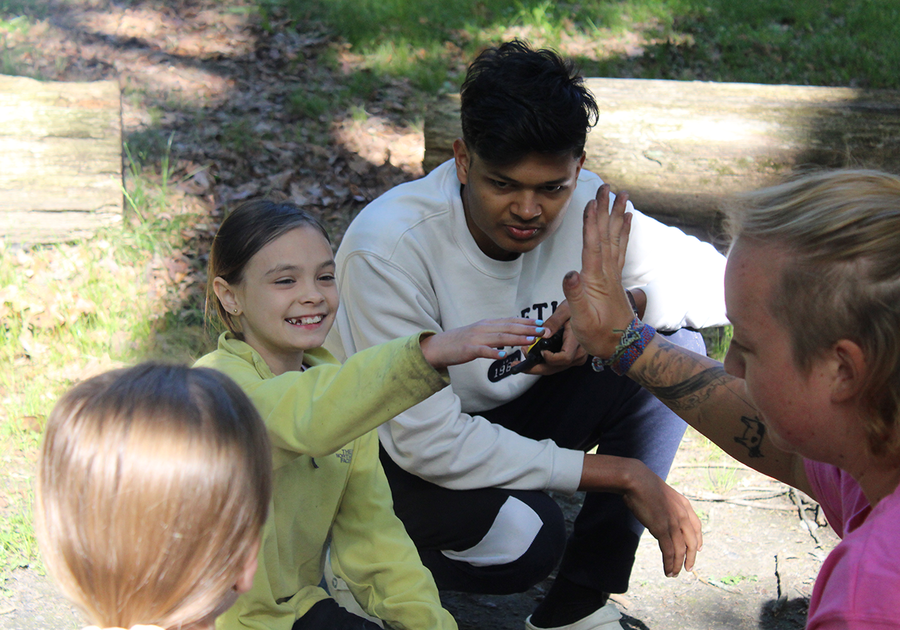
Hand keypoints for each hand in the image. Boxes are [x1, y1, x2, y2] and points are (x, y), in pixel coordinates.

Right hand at [421, 318, 543, 369]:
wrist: (437, 347)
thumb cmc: (459, 342)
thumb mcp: (479, 334)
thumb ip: (494, 333)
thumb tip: (512, 335)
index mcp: (486, 324)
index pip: (510, 321)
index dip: (526, 322)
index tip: (541, 323)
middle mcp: (483, 328)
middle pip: (508, 327)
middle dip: (527, 328)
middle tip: (542, 330)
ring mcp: (476, 338)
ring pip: (500, 337)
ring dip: (517, 338)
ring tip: (530, 340)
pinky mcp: (468, 349)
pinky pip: (483, 351)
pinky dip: (494, 352)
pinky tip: (504, 354)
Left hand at [521, 301, 587, 375]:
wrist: (585, 310)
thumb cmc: (576, 307)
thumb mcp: (564, 310)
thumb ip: (554, 322)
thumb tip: (544, 333)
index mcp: (578, 341)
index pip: (564, 358)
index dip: (550, 357)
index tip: (540, 350)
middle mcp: (579, 352)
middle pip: (557, 367)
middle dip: (537, 366)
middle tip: (522, 358)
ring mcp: (576, 357)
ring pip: (555, 368)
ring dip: (539, 364)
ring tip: (525, 352)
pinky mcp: (572, 357)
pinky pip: (557, 364)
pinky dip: (544, 361)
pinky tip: (533, 354)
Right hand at [562, 184, 635, 358]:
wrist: (623, 347)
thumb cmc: (600, 336)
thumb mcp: (582, 321)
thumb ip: (575, 297)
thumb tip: (570, 274)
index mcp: (595, 279)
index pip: (593, 246)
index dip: (591, 224)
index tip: (591, 202)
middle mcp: (607, 272)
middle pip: (606, 235)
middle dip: (605, 210)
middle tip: (607, 187)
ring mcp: (613, 273)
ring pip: (615, 237)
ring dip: (617, 215)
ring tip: (622, 195)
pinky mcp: (615, 278)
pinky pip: (620, 248)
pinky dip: (624, 231)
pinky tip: (627, 219)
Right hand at [620, 460, 701, 577]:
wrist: (636, 480)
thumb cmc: (644, 484)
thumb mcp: (663, 493)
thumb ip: (667, 505)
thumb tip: (661, 515)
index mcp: (684, 505)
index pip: (697, 527)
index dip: (698, 540)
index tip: (698, 550)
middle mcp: (682, 515)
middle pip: (692, 542)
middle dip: (691, 558)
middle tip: (688, 568)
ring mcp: (673, 523)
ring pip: (681, 550)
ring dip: (678, 564)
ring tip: (674, 574)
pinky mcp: (661, 529)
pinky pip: (669, 551)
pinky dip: (670, 563)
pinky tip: (667, 570)